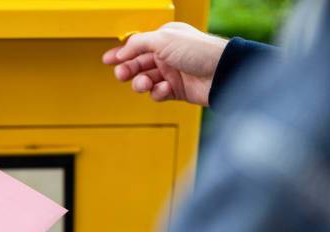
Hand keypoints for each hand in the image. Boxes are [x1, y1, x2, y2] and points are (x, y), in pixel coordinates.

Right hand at [102, 22, 227, 105]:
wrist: (221, 73)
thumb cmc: (199, 51)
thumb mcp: (163, 39)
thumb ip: (138, 44)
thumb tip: (121, 51)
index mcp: (164, 39)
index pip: (137, 46)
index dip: (121, 53)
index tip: (108, 60)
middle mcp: (167, 56)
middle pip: (138, 65)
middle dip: (128, 70)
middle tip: (122, 75)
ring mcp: (172, 74)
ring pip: (146, 81)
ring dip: (142, 84)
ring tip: (145, 84)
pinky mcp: (176, 91)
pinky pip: (158, 94)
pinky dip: (158, 93)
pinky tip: (164, 89)